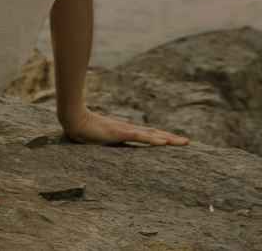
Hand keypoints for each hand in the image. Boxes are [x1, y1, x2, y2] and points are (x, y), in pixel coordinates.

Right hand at [61, 109, 189, 145]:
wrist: (74, 120)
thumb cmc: (84, 128)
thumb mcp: (99, 136)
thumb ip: (106, 137)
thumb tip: (107, 138)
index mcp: (125, 130)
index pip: (148, 134)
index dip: (162, 136)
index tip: (175, 140)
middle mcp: (128, 129)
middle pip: (154, 133)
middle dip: (171, 138)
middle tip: (187, 142)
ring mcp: (125, 130)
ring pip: (151, 135)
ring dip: (167, 138)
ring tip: (181, 142)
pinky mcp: (119, 133)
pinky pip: (139, 137)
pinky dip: (152, 139)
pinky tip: (162, 142)